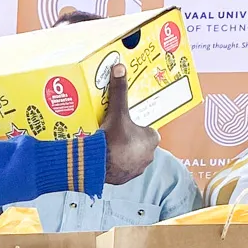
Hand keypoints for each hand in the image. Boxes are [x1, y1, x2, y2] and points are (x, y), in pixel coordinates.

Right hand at [98, 63, 158, 184]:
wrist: (96, 164)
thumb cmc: (112, 138)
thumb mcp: (117, 111)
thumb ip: (120, 90)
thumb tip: (120, 67)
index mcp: (152, 139)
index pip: (148, 130)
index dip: (137, 127)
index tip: (125, 124)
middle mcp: (149, 156)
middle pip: (140, 144)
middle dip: (130, 140)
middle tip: (115, 133)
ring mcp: (137, 170)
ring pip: (132, 157)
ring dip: (123, 152)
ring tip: (108, 145)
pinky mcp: (125, 180)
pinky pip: (122, 169)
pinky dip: (115, 165)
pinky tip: (104, 158)